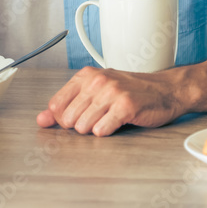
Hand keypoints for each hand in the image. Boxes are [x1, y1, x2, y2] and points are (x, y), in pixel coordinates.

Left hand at [36, 66, 186, 135]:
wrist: (164, 90)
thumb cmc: (130, 91)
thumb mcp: (95, 91)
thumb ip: (66, 105)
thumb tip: (41, 120)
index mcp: (85, 76)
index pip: (55, 105)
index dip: (63, 119)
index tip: (76, 118)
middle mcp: (96, 81)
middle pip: (68, 119)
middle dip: (80, 125)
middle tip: (97, 118)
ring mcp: (111, 93)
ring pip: (83, 126)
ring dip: (94, 129)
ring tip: (107, 120)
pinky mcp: (125, 106)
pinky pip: (102, 129)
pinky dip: (106, 131)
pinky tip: (115, 123)